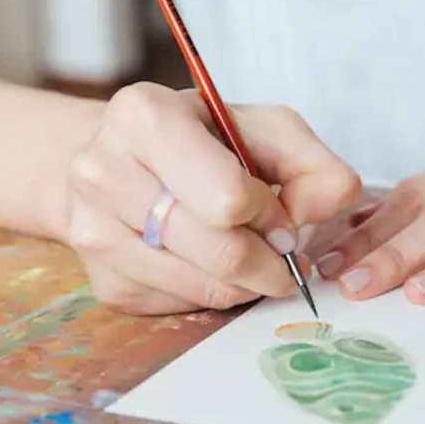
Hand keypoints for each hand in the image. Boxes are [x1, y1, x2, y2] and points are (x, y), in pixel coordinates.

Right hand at [63, 82, 361, 314]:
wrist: (119, 161)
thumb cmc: (199, 140)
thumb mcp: (262, 128)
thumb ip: (312, 163)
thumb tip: (330, 206)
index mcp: (143, 117)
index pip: (227, 198)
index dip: (270, 214)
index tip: (280, 214)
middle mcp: (103, 172)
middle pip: (219, 252)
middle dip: (269, 260)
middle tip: (284, 255)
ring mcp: (94, 233)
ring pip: (205, 287)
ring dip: (247, 282)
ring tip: (253, 256)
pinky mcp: (106, 283)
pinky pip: (184, 306)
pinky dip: (214, 292)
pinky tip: (209, 262)